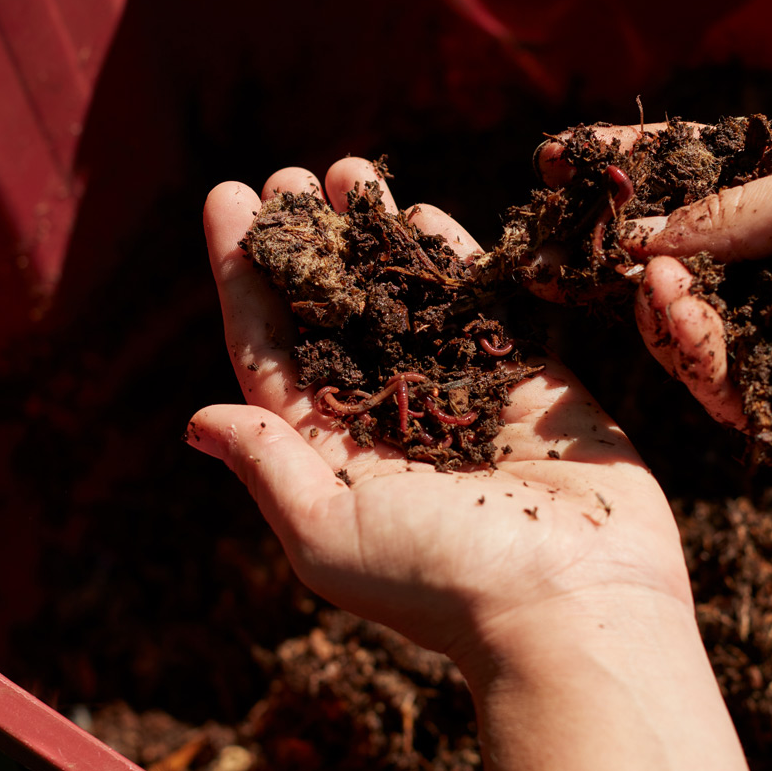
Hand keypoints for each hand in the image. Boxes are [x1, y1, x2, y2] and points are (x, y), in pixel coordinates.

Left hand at [189, 157, 771, 770]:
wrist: (577, 601)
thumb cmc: (442, 577)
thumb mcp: (329, 532)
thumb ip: (268, 464)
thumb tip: (194, 421)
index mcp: (327, 451)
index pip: (268, 347)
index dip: (243, 274)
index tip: (227, 198)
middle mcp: (384, 415)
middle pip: (329, 308)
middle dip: (305, 241)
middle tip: (288, 174)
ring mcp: (453, 390)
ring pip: (399, 292)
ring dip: (369, 232)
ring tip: (347, 170)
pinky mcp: (521, 376)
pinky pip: (474, 300)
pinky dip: (446, 253)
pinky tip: (419, 209)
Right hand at [538, 128, 771, 471]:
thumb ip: (736, 212)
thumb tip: (643, 237)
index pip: (691, 191)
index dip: (624, 179)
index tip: (556, 165)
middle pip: (671, 269)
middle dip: (619, 259)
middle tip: (582, 255)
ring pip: (685, 335)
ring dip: (660, 312)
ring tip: (660, 293)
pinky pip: (722, 390)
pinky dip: (696, 361)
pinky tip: (690, 332)